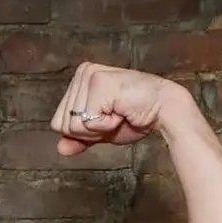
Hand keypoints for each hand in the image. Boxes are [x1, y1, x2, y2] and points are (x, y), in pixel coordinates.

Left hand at [50, 63, 181, 156]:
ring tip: (118, 113)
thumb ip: (80, 138)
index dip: (81, 132)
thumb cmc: (134, 117)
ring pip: (74, 125)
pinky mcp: (99, 83)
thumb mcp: (101, 131)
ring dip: (99, 128)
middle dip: (90, 131)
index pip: (58, 122)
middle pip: (63, 125)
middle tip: (114, 117)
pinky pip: (88, 122)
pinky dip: (106, 125)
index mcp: (79, 80)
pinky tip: (121, 111)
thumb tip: (60, 149)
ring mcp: (89, 75)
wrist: (162, 111)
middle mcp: (82, 73)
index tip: (105, 119)